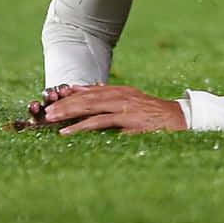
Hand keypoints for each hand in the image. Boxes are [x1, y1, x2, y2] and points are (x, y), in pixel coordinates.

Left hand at [14, 83, 186, 134]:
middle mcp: (119, 95)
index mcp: (119, 91)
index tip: (54, 97)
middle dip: (64, 103)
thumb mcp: (132, 102)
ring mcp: (123, 106)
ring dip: (68, 113)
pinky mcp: (126, 120)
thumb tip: (93, 94)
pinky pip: (99, 123)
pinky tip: (68, 132)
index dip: (71, 93)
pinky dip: (81, 126)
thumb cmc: (153, 114)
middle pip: (86, 97)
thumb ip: (113, 99)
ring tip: (50, 120)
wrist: (177, 119)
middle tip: (46, 111)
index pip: (90, 90)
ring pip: (89, 107)